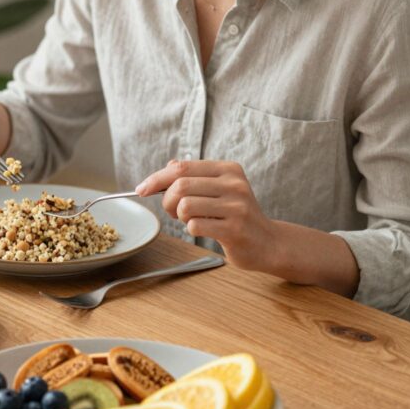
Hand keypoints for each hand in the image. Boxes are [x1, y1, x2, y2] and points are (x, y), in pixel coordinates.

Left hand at [136, 159, 275, 271]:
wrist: (267, 242)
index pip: (182, 168)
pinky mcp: (234, 229)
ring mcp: (236, 207)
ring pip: (185, 206)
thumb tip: (169, 166)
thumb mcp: (220, 189)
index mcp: (228, 170)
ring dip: (180, 216)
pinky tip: (204, 229)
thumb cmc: (237, 215)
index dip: (156, 178)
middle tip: (173, 211)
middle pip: (180, 186)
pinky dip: (191, 229)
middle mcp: (234, 184)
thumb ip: (195, 177)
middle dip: (167, 200)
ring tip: (192, 220)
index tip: (141, 189)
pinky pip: (195, 226)